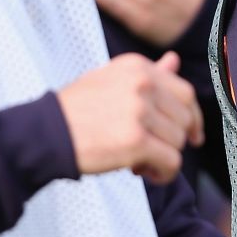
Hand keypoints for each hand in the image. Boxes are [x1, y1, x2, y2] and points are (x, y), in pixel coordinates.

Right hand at [57, 52, 203, 184]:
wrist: (45, 133)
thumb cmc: (75, 111)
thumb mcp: (109, 80)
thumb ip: (147, 74)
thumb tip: (174, 61)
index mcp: (137, 67)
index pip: (185, 92)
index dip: (192, 117)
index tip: (192, 134)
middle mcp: (142, 84)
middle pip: (185, 118)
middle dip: (175, 140)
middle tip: (152, 151)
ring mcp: (140, 112)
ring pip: (178, 142)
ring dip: (163, 158)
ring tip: (138, 161)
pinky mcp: (136, 141)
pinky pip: (171, 162)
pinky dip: (163, 174)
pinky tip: (144, 173)